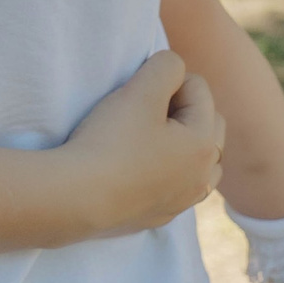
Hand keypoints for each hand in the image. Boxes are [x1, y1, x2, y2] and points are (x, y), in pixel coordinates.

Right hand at [59, 50, 225, 236]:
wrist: (77, 199)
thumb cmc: (111, 141)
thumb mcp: (140, 91)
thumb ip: (166, 67)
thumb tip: (174, 68)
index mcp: (205, 143)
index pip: (198, 88)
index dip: (166, 80)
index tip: (137, 92)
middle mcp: (203, 176)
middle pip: (207, 123)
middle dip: (182, 108)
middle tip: (144, 109)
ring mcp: (183, 200)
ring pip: (198, 160)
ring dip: (181, 142)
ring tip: (148, 137)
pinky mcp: (161, 216)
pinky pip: (176, 185)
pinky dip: (166, 170)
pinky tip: (138, 167)